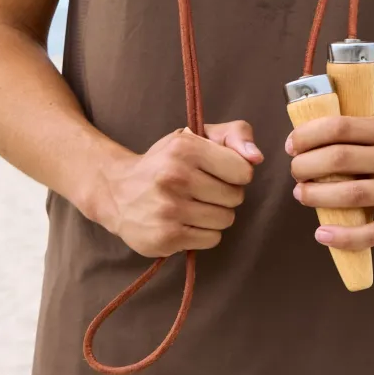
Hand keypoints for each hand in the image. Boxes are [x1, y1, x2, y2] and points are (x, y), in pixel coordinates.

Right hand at [98, 120, 262, 258]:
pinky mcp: (166, 237)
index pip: (243, 171)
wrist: (117, 191)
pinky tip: (185, 221)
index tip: (218, 171)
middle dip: (225, 194)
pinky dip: (204, 233)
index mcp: (185, 147)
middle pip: (235, 197)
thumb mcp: (196, 136)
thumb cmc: (165, 161)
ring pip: (225, 220)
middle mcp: (175, 176)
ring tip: (193, 205)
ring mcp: (169, 209)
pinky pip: (212, 239)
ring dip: (215, 215)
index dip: (235, 173)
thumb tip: (256, 157)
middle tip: (202, 190)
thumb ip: (234, 134)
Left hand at [286, 113, 373, 251]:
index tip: (292, 145)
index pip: (341, 127)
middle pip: (341, 159)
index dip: (309, 135)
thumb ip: (356, 130)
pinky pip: (371, 234)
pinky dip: (343, 236)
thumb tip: (306, 134)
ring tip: (301, 195)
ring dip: (318, 196)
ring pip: (352, 194)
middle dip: (307, 166)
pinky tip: (322, 234)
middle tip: (295, 171)